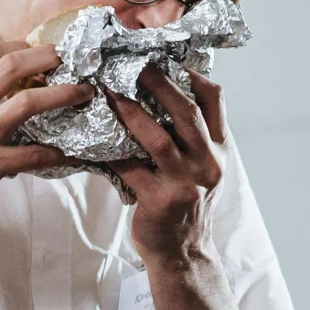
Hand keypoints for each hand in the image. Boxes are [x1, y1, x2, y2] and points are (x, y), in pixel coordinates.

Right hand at [0, 40, 89, 275]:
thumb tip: (9, 87)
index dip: (23, 45)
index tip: (44, 50)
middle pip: (11, 66)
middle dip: (47, 57)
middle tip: (70, 60)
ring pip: (27, 102)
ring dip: (63, 94)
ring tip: (83, 93)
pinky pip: (32, 154)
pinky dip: (57, 153)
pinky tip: (71, 154)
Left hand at [108, 67, 228, 266]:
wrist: (184, 254)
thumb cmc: (187, 204)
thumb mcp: (202, 168)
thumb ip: (191, 136)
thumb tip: (162, 93)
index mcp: (220, 149)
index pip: (215, 100)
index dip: (191, 73)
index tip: (165, 55)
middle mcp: (208, 163)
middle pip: (185, 112)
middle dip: (157, 82)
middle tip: (131, 61)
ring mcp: (186, 183)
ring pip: (156, 138)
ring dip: (129, 111)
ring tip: (106, 92)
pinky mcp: (160, 201)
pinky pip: (128, 168)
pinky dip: (108, 151)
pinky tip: (89, 137)